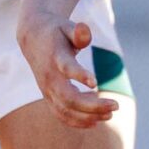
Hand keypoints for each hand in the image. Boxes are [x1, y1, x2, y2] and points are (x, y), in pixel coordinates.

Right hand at [17, 14, 117, 128]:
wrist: (32, 39)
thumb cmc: (56, 32)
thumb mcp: (67, 26)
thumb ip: (78, 32)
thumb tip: (85, 31)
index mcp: (55, 57)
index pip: (66, 68)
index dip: (79, 75)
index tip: (96, 82)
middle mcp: (49, 77)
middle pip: (69, 97)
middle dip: (93, 105)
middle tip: (116, 105)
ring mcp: (47, 90)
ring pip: (66, 110)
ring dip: (88, 116)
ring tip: (110, 114)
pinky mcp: (48, 97)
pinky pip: (61, 115)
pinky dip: (77, 122)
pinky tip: (96, 121)